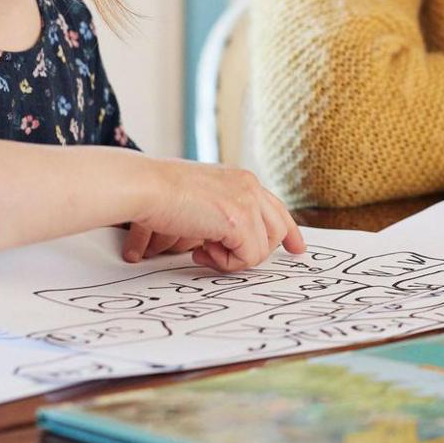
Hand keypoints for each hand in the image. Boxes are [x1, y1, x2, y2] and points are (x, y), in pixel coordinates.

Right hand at [131, 160, 305, 269]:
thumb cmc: (159, 196)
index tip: (297, 248)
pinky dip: (225, 263)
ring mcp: (247, 201)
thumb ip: (221, 214)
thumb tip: (231, 242)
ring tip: (204, 250)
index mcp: (241, 179)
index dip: (288, 231)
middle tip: (217, 255)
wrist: (146, 187)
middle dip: (256, 252)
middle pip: (278, 230)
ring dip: (234, 258)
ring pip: (264, 248)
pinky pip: (249, 258)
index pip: (276, 207)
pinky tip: (201, 250)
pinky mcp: (240, 220)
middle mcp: (249, 186)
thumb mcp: (199, 199)